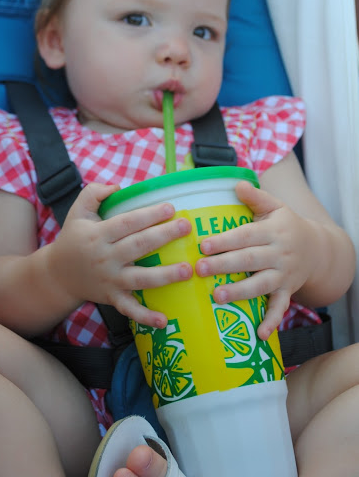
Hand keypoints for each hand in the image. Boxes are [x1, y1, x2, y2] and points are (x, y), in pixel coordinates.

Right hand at [46, 183, 192, 327]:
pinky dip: (146, 317)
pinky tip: (164, 321)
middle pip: (138, 246)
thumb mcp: (77, 211)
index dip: (149, 214)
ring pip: (140, 279)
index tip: (170, 207)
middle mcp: (105, 258)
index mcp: (99, 235)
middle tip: (186, 227)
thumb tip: (118, 187)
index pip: (128, 222)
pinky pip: (130, 309)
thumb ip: (94, 193)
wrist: (57, 275)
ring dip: (165, 276)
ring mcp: (110, 280)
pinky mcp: (111, 298)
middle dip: (164, 236)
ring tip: (187, 270)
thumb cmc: (73, 238)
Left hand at [195, 181, 310, 339]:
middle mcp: (279, 254)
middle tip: (200, 269)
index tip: (203, 244)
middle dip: (224, 265)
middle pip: (249, 261)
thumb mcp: (275, 206)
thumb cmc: (286, 225)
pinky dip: (271, 321)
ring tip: (217, 296)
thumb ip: (255, 197)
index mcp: (273, 231)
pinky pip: (280, 307)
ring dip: (240, 292)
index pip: (246, 236)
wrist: (318, 249)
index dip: (225, 240)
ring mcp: (284, 275)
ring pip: (261, 285)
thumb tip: (235, 183)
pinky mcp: (288, 291)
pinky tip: (259, 334)